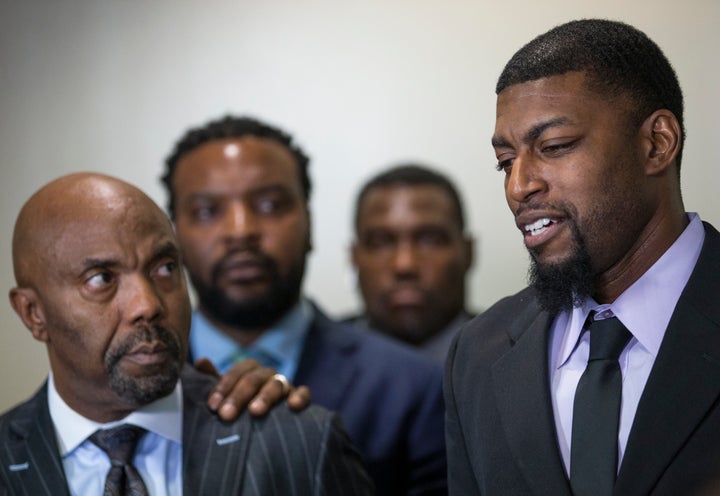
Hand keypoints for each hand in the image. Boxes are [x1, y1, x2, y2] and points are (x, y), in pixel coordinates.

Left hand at [194, 357, 311, 420]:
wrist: (269, 423)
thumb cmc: (243, 407)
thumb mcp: (228, 394)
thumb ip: (214, 379)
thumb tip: (201, 361)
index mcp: (250, 371)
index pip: (238, 371)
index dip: (224, 387)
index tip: (213, 406)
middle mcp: (268, 375)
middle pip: (254, 378)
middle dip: (239, 396)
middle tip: (226, 415)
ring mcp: (285, 385)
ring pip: (277, 384)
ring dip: (265, 396)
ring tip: (255, 412)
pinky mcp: (300, 397)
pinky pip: (304, 393)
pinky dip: (300, 397)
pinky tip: (292, 406)